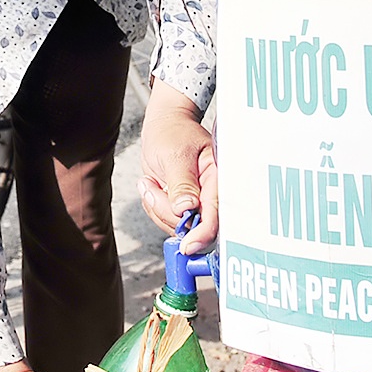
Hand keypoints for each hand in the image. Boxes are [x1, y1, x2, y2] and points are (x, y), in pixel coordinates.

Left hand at [139, 80, 217, 252]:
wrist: (164, 125)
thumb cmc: (173, 133)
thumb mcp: (175, 155)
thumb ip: (182, 183)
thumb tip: (186, 210)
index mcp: (219, 178)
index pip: (216, 214)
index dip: (202, 234)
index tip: (187, 246)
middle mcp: (211, 194)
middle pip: (195, 227)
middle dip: (168, 213)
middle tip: (153, 189)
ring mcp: (198, 202)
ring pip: (178, 227)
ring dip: (158, 209)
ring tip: (152, 183)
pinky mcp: (184, 206)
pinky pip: (168, 221)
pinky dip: (155, 208)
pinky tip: (153, 187)